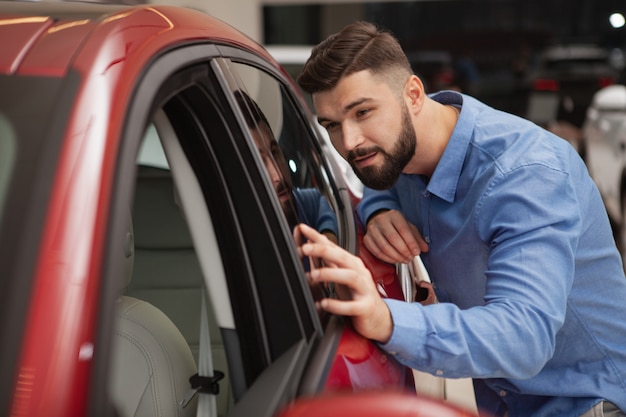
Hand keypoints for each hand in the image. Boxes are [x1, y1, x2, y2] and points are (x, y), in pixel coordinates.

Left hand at [294, 223, 393, 342]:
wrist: (378, 317)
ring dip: (330, 274)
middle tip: (305, 248)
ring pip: (350, 277)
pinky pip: (352, 306)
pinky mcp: (365, 307)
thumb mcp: (342, 274)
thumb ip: (328, 261)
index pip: (333, 246)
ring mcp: (364, 289)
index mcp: (351, 263)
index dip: (318, 237)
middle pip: (342, 257)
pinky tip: (324, 303)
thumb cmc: (357, 294)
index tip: (303, 229)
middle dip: (323, 250)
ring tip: (313, 276)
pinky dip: (337, 304)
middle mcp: (359, 273)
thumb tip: (311, 246)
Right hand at [363, 210, 428, 263]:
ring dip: (396, 257)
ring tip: (404, 260)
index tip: (416, 252)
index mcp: (394, 215)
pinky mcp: (367, 239)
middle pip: (393, 239)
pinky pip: (377, 252)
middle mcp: (381, 221)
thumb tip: (425, 248)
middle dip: (404, 251)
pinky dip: (387, 259)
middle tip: (410, 257)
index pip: (403, 229)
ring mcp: (372, 230)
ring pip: (384, 247)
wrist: (379, 220)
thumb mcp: (409, 227)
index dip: (411, 242)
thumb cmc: (395, 224)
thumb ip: (417, 238)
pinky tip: (395, 260)